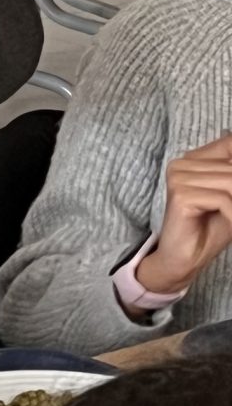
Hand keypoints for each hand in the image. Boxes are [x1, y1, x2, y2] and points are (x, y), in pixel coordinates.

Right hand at [133, 132, 231, 302]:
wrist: (185, 260)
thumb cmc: (210, 228)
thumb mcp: (230, 194)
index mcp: (192, 159)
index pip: (229, 144)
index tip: (231, 195)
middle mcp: (181, 164)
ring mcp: (178, 179)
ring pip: (230, 182)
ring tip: (231, 215)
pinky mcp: (180, 196)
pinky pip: (222, 198)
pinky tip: (228, 222)